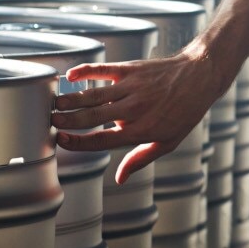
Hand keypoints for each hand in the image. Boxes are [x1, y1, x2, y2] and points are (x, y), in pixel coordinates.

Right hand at [51, 50, 231, 184]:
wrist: (199, 77)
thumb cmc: (184, 112)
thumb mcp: (168, 141)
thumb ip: (140, 159)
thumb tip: (119, 178)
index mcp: (140, 130)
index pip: (101, 140)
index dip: (77, 142)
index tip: (60, 140)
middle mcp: (133, 109)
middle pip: (91, 118)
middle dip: (67, 120)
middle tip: (49, 121)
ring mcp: (131, 87)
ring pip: (93, 95)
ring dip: (70, 100)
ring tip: (53, 104)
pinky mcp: (130, 69)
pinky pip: (102, 70)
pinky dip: (84, 71)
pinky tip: (70, 76)